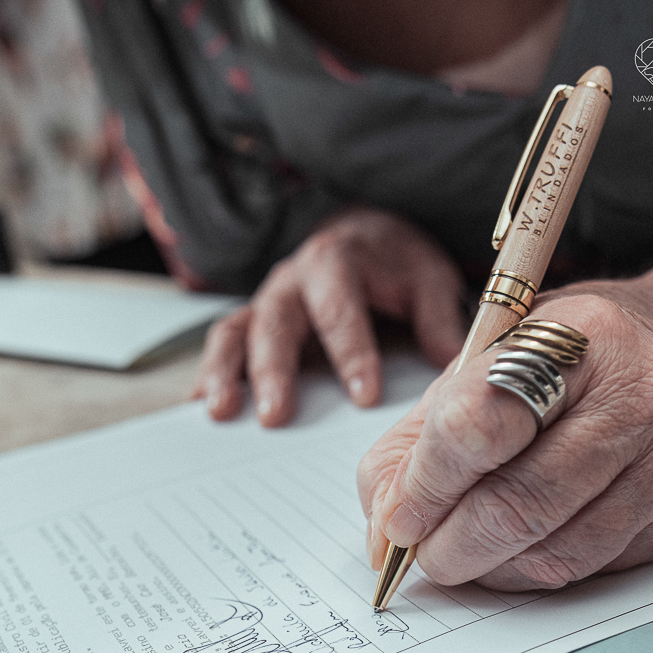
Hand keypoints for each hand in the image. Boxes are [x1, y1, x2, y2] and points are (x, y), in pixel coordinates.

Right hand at [193, 207, 465, 426]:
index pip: (342, 309)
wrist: (364, 236)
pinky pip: (224, 344)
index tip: (365, 397)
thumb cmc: (395, 264)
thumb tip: (449, 364)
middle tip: (277, 416)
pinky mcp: (252, 321)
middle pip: (277, 322)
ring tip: (223, 412)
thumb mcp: (427, 279)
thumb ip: (438, 318)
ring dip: (226, 372)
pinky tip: (203, 408)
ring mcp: (267, 301)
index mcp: (338, 261)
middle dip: (274, 370)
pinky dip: (210, 374)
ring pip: (237, 331)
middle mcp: (293, 279)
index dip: (352, 352)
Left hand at [358, 293, 652, 590]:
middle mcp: (642, 388)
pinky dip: (538, 572)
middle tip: (425, 557)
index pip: (478, 425)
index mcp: (574, 334)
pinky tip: (523, 550)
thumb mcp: (481, 368)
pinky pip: (594, 568)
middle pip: (519, 502)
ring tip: (468, 554)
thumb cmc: (561, 364)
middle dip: (452, 546)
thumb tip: (386, 527)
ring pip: (557, 551)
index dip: (425, 486)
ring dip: (492, 569)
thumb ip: (416, 442)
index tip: (399, 520)